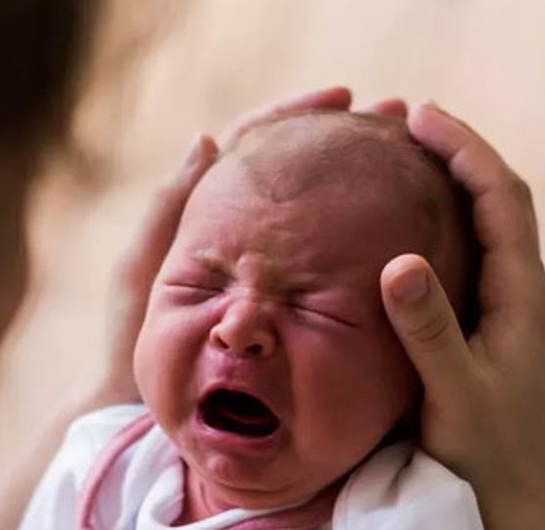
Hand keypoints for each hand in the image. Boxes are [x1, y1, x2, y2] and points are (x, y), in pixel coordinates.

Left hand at [89, 87, 408, 407]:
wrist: (147, 417)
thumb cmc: (133, 349)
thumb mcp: (143, 274)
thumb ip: (168, 211)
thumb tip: (208, 139)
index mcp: (210, 217)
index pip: (258, 145)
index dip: (298, 115)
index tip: (343, 98)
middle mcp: (248, 239)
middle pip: (301, 172)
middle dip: (347, 141)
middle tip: (398, 120)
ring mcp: (274, 274)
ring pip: (322, 216)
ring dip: (362, 184)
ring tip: (412, 161)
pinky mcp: (292, 310)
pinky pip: (331, 268)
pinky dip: (361, 242)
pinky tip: (400, 232)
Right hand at [381, 103, 544, 529]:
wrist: (512, 512)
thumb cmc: (486, 459)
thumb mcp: (454, 395)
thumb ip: (429, 331)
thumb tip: (399, 261)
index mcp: (524, 298)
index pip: (501, 199)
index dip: (464, 149)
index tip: (419, 116)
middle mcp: (524, 297)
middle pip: (499, 201)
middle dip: (458, 154)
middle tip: (406, 122)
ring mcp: (511, 316)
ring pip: (487, 229)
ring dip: (453, 187)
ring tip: (405, 160)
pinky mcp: (492, 336)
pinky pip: (472, 261)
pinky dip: (444, 228)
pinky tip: (407, 233)